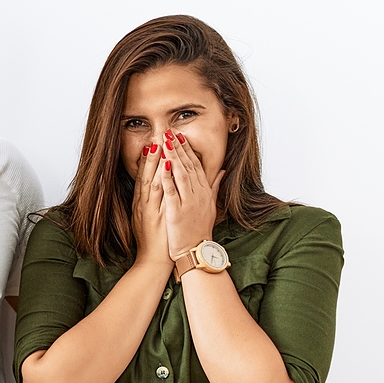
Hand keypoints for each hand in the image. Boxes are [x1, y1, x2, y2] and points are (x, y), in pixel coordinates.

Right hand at [130, 140, 168, 266]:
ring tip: (158, 143)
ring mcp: (149, 208)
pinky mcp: (156, 214)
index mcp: (143, 204)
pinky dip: (161, 179)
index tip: (153, 142)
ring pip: (151, 180)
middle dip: (151, 154)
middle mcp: (144, 204)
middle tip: (156, 135)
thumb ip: (157, 204)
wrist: (153, 261)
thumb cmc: (155, 242)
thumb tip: (161, 191)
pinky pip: (159, 194)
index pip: (145, 177)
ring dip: (154, 161)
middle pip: (146, 175)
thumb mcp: (153, 219)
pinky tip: (165, 166)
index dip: (148, 159)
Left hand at [159, 131, 224, 257]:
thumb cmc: (200, 230)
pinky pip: (172, 192)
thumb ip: (215, 187)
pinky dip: (167, 178)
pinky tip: (162, 165)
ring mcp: (188, 202)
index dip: (188, 150)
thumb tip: (222, 171)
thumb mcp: (211, 206)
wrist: (196, 251)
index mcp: (204, 192)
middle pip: (188, 166)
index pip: (196, 165)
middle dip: (179, 148)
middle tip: (170, 131)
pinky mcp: (177, 212)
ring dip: (173, 156)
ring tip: (165, 141)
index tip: (180, 136)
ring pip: (180, 174)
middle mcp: (198, 194)